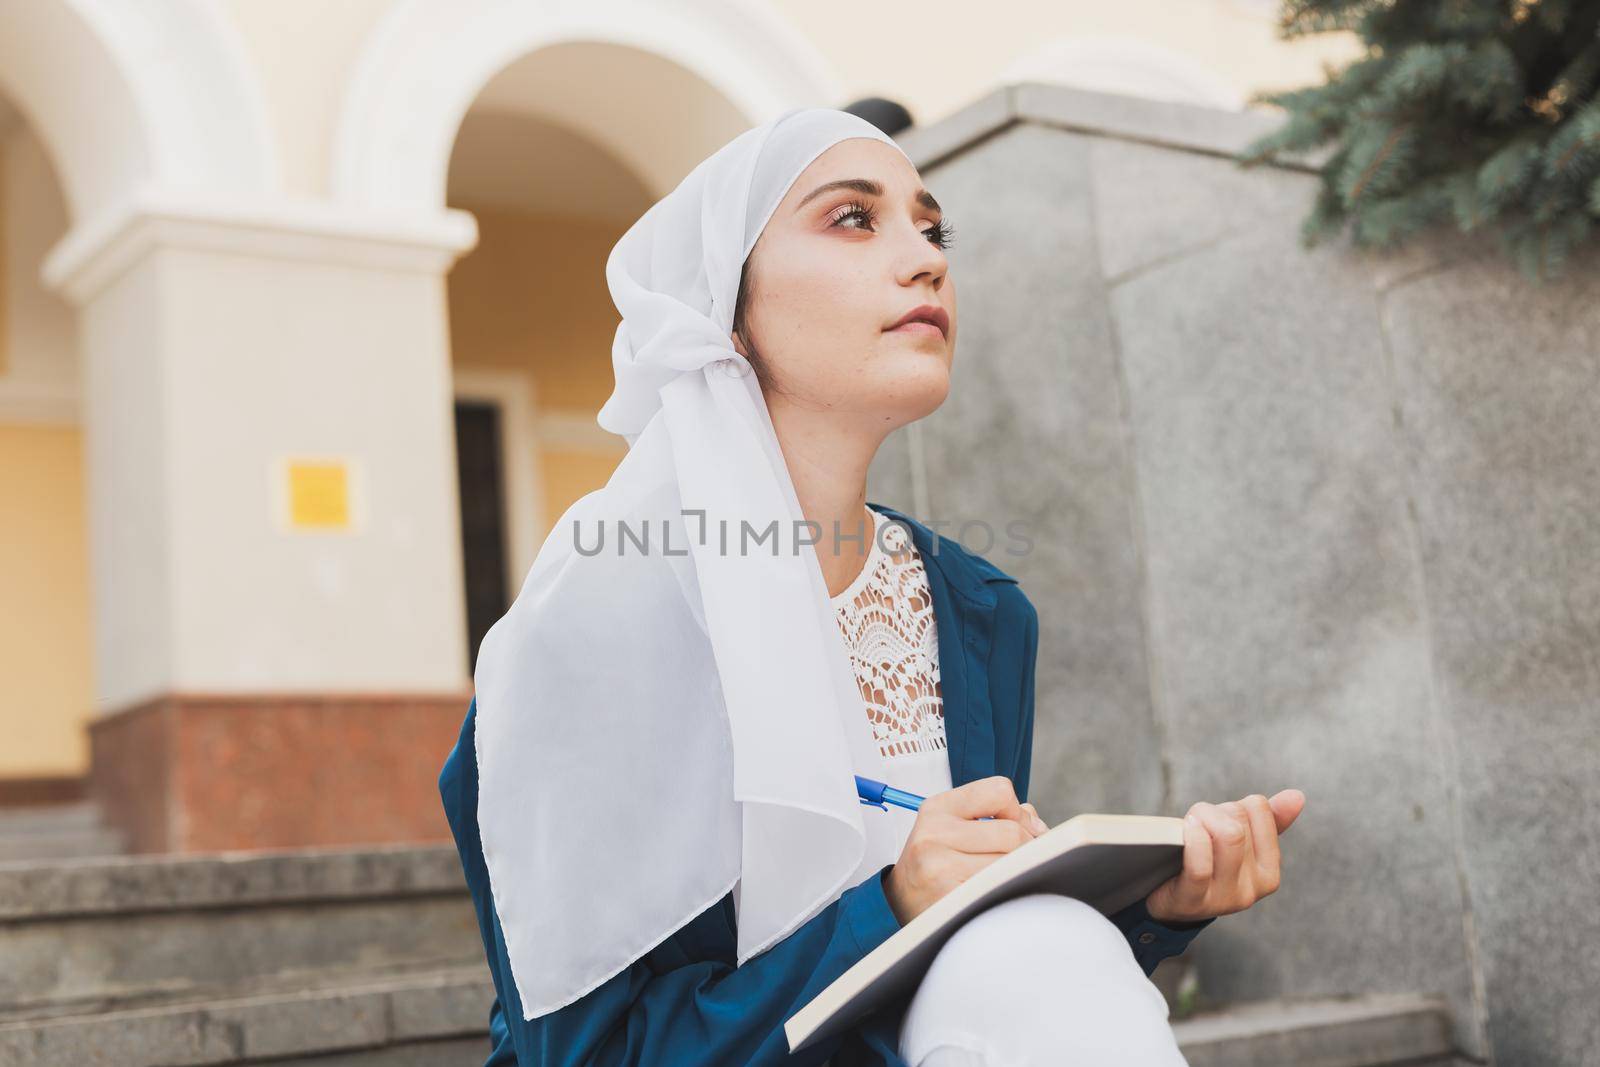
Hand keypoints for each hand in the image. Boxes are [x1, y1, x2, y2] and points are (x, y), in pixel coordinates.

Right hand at [883, 776, 1048, 925]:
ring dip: (1017, 872)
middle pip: (1012, 833)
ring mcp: (941, 867)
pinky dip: (1008, 891)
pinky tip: (997, 894)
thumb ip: (996, 815)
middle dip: (1027, 848)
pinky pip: (1001, 889)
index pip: (999, 791)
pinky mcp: (951, 897)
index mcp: (937, 808)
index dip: (1018, 811)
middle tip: (1020, 860)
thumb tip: (1039, 827)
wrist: (900, 902)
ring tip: (1005, 877)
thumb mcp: (953, 826)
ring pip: (1011, 863)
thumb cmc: (936, 861)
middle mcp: (934, 833)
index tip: (1018, 828)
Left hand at [1144, 790, 1305, 923]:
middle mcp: (1254, 888)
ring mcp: (1226, 897)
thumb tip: (1297, 796)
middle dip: (1212, 811)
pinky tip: (1185, 832)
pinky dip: (1192, 840)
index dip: (1231, 805)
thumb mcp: (1236, 845)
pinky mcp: (1195, 900)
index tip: (1216, 820)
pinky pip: (1201, 865)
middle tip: (1195, 823)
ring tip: (1188, 827)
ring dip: (1199, 820)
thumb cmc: (1205, 864)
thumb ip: (1268, 822)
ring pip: (1227, 836)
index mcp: (1269, 871)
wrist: (1168, 903)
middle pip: (1238, 821)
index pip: (1259, 809)